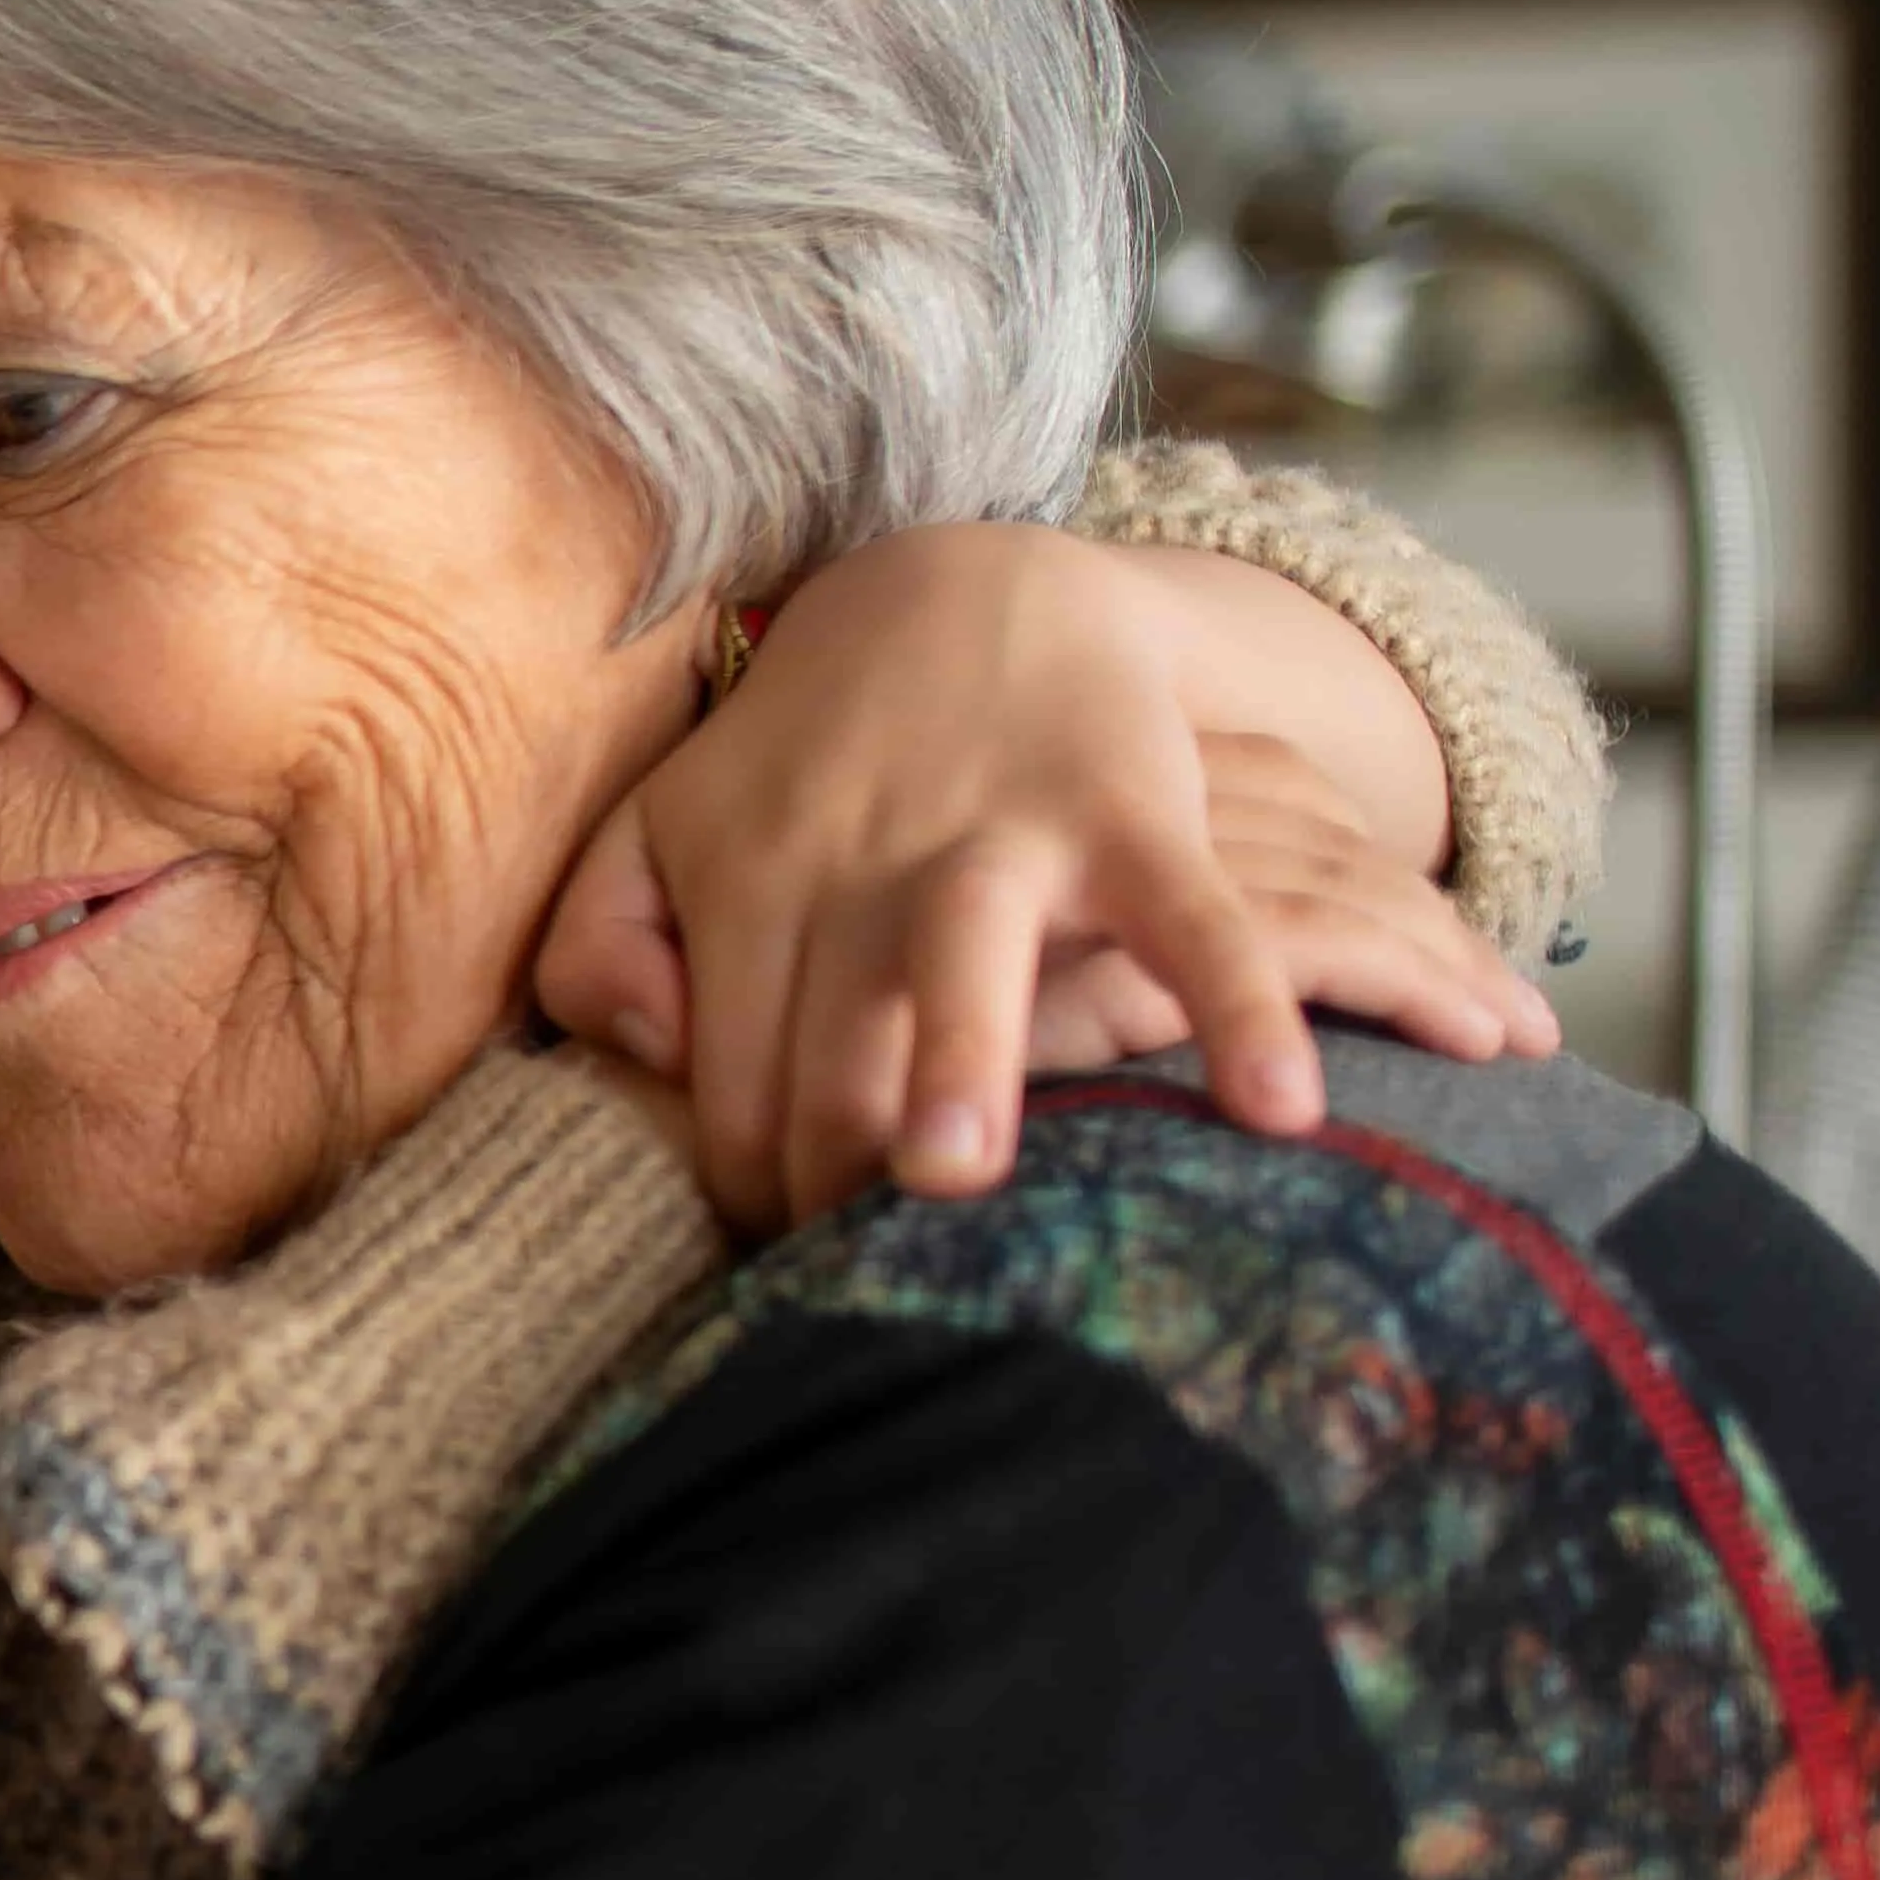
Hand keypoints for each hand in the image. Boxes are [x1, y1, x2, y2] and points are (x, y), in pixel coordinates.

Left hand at [537, 530, 1564, 1227]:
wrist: (967, 589)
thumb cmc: (801, 762)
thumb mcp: (658, 831)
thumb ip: (599, 946)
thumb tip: (646, 1060)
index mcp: (741, 888)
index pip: (730, 1090)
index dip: (752, 1193)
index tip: (787, 1264)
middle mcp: (856, 864)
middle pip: (824, 1055)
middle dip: (825, 1177)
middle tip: (852, 1291)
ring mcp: (997, 836)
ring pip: (965, 961)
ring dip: (962, 1067)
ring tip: (957, 1179)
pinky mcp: (1130, 813)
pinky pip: (1196, 920)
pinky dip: (1242, 1007)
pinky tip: (1280, 1115)